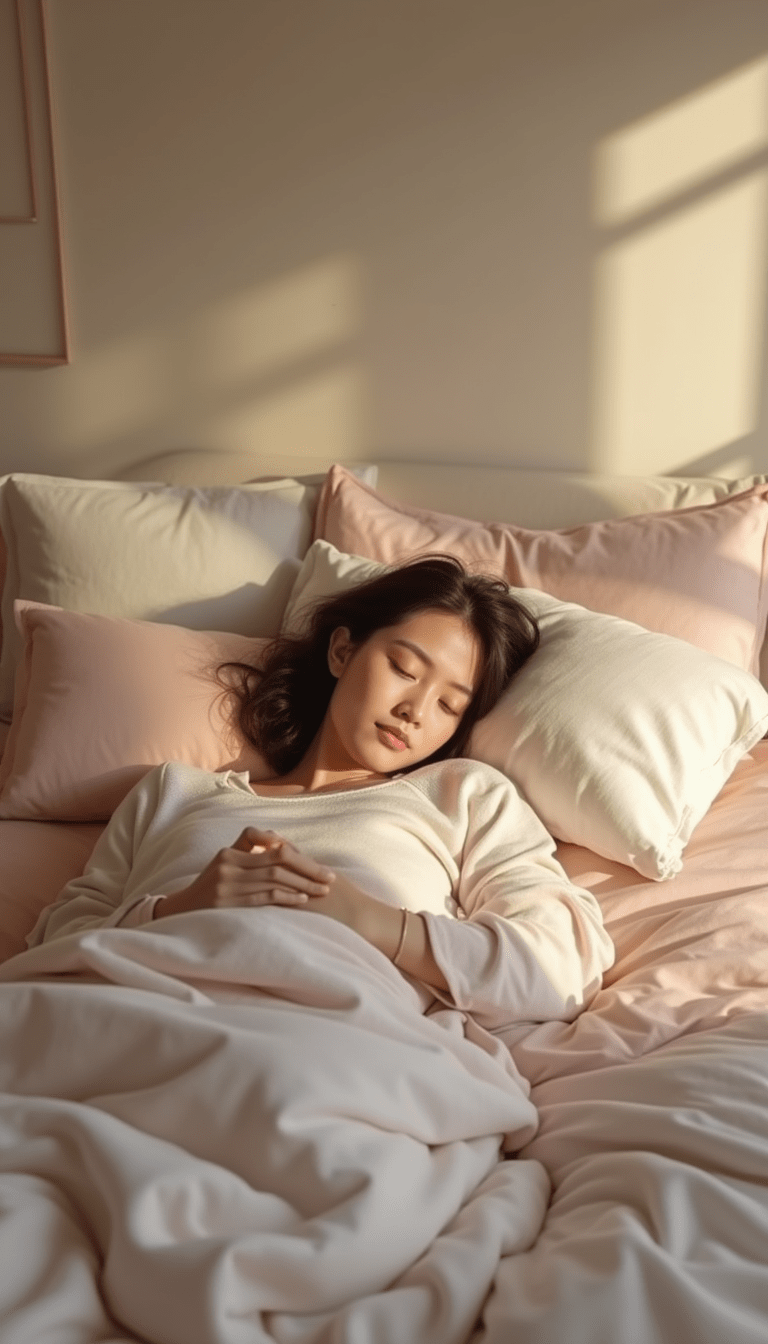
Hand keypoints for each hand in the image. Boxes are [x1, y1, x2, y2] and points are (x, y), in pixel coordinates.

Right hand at [158, 828, 334, 916]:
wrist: (181, 912)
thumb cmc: (211, 885)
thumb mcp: (225, 861)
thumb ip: (251, 848)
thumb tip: (282, 842)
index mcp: (229, 852)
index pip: (273, 849)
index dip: (299, 857)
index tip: (319, 866)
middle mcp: (228, 866)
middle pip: (279, 863)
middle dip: (308, 870)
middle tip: (330, 879)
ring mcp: (228, 886)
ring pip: (275, 881)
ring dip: (302, 886)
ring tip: (321, 891)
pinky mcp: (229, 906)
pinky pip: (265, 899)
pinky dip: (287, 899)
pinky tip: (302, 900)